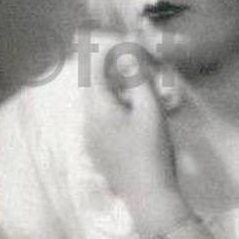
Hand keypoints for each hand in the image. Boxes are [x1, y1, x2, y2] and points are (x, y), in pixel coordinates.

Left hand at [82, 33, 187, 237]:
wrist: (149, 198)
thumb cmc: (152, 152)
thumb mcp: (151, 111)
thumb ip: (138, 79)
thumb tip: (127, 54)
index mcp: (97, 108)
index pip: (93, 69)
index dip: (107, 50)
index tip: (124, 40)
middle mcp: (87, 121)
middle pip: (92, 85)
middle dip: (109, 68)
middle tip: (132, 59)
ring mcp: (90, 139)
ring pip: (96, 103)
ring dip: (112, 88)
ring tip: (135, 81)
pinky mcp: (98, 152)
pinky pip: (100, 119)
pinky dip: (113, 105)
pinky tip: (132, 110)